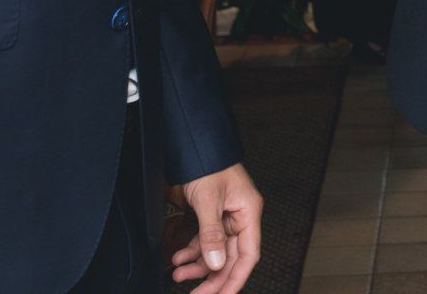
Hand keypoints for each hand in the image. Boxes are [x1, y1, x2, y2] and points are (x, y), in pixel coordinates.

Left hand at [168, 162, 261, 293]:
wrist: (193, 146)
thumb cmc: (208, 163)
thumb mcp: (208, 200)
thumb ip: (212, 233)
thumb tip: (215, 263)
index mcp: (249, 212)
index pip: (249, 255)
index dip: (237, 279)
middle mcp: (240, 218)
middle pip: (230, 258)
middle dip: (212, 278)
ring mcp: (225, 218)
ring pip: (215, 253)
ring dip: (197, 266)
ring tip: (177, 273)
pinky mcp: (211, 216)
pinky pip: (204, 242)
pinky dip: (191, 252)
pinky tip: (177, 257)